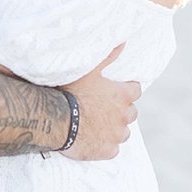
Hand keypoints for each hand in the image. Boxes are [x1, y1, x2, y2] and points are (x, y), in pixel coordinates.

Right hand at [61, 44, 139, 159]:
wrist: (55, 120)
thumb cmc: (70, 92)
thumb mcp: (88, 69)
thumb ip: (108, 55)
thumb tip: (124, 41)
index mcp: (122, 95)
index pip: (135, 90)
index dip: (126, 89)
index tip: (118, 90)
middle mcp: (124, 116)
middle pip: (131, 113)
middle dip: (122, 111)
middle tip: (104, 110)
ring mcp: (116, 135)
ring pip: (123, 133)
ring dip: (114, 130)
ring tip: (98, 127)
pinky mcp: (107, 151)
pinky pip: (112, 150)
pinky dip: (105, 147)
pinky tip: (93, 142)